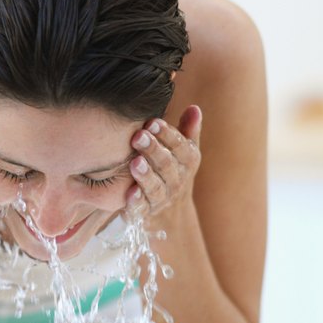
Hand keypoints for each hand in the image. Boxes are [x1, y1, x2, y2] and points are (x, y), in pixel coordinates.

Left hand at [125, 105, 202, 221]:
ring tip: (134, 162)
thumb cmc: (172, 171)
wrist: (169, 214)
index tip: (153, 122)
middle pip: (167, 165)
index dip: (167, 135)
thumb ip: (187, 131)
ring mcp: (162, 198)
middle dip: (153, 150)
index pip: (180, 147)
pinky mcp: (146, 213)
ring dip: (146, 175)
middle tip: (138, 136)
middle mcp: (177, 181)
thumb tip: (194, 108)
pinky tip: (129, 192)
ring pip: (156, 187)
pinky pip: (143, 208)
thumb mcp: (183, 153)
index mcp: (187, 162)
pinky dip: (137, 202)